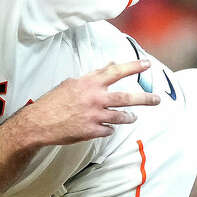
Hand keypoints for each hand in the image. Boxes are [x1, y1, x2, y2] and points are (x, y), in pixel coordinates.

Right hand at [11, 60, 160, 146]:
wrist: (39, 123)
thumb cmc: (53, 101)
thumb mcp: (72, 83)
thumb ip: (93, 76)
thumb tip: (110, 66)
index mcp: (89, 83)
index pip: (116, 71)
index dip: (133, 67)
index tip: (147, 64)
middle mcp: (95, 98)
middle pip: (127, 97)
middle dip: (145, 98)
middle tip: (157, 99)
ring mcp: (95, 115)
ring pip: (121, 116)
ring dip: (129, 117)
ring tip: (133, 117)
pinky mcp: (92, 131)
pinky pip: (108, 130)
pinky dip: (109, 128)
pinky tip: (107, 127)